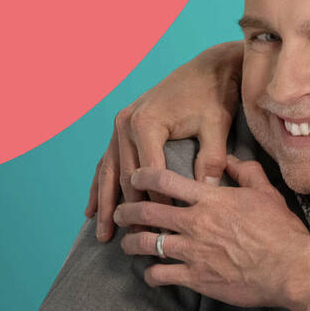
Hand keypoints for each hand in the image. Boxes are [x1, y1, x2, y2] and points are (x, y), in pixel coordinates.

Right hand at [86, 41, 242, 241]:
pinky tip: (92, 211)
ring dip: (106, 204)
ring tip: (104, 235)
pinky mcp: (123, 128)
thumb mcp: (216, 125)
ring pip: (109, 173)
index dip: (159, 202)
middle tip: (135, 241)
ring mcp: (120, 126)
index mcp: (147, 124)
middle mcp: (126, 124)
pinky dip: (101, 186)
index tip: (167, 228)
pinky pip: (108, 162)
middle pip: (126, 177)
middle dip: (131, 210)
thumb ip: (211, 158)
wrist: (208, 69)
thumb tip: (206, 193)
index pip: (150, 174)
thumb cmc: (214, 96)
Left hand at [115, 156, 309, 306]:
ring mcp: (193, 251)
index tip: (135, 177)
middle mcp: (195, 223)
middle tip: (121, 212)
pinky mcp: (196, 278)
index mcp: (211, 199)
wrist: (289, 268)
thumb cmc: (281, 231)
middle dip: (127, 210)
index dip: (143, 175)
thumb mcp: (267, 194)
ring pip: (146, 244)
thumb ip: (247, 173)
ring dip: (132, 242)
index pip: (165, 179)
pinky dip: (151, 275)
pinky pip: (161, 275)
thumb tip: (232, 159)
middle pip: (147, 211)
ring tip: (127, 243)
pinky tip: (152, 275)